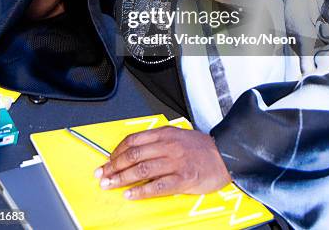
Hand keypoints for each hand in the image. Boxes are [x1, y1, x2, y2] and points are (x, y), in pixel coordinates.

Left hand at [95, 126, 230, 198]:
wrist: (226, 154)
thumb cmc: (201, 148)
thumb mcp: (178, 135)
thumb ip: (158, 141)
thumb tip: (135, 151)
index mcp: (165, 133)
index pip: (133, 140)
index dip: (117, 151)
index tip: (108, 160)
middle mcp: (168, 145)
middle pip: (133, 155)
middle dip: (113, 166)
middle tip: (102, 174)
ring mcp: (175, 162)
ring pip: (141, 170)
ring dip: (121, 179)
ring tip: (109, 185)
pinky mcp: (183, 178)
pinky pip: (157, 186)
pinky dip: (141, 191)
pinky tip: (130, 195)